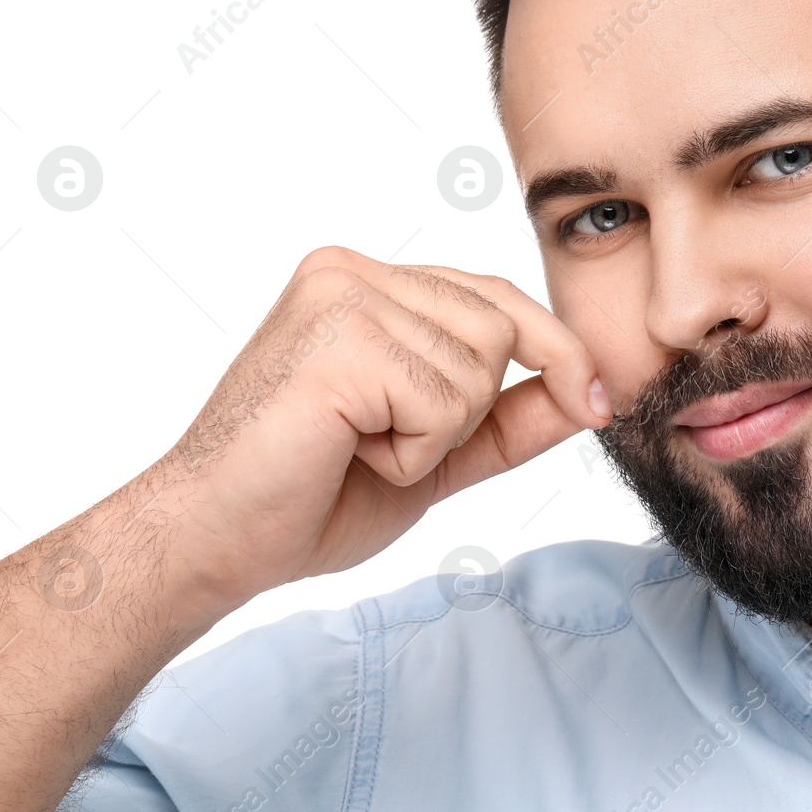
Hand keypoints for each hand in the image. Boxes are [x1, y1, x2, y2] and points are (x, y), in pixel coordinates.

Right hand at [151, 245, 611, 610]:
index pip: (497, 297)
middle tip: (380, 444)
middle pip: (501, 328)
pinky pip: (445, 400)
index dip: (555, 353)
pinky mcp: (338, 336)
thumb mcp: (438, 454)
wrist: (216, 540)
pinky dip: (412, 452)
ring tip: (355, 446)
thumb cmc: (308, 497)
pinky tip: (345, 451)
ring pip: (479, 367)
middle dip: (468, 411)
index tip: (596, 403)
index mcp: (368, 284)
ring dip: (434, 437)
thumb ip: (508, 420)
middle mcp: (353, 271)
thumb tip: (591, 394)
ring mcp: (341, 295)